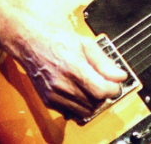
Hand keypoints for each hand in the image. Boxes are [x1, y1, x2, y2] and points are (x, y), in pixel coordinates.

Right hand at [9, 18, 127, 118]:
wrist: (30, 42)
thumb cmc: (57, 39)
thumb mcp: (85, 44)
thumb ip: (104, 62)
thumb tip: (120, 76)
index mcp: (73, 68)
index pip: (101, 91)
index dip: (113, 88)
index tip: (115, 82)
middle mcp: (62, 85)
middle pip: (94, 102)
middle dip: (104, 94)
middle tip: (104, 82)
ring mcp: (53, 95)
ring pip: (84, 110)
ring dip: (92, 102)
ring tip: (92, 86)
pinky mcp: (48, 101)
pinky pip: (71, 112)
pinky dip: (80, 105)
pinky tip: (80, 91)